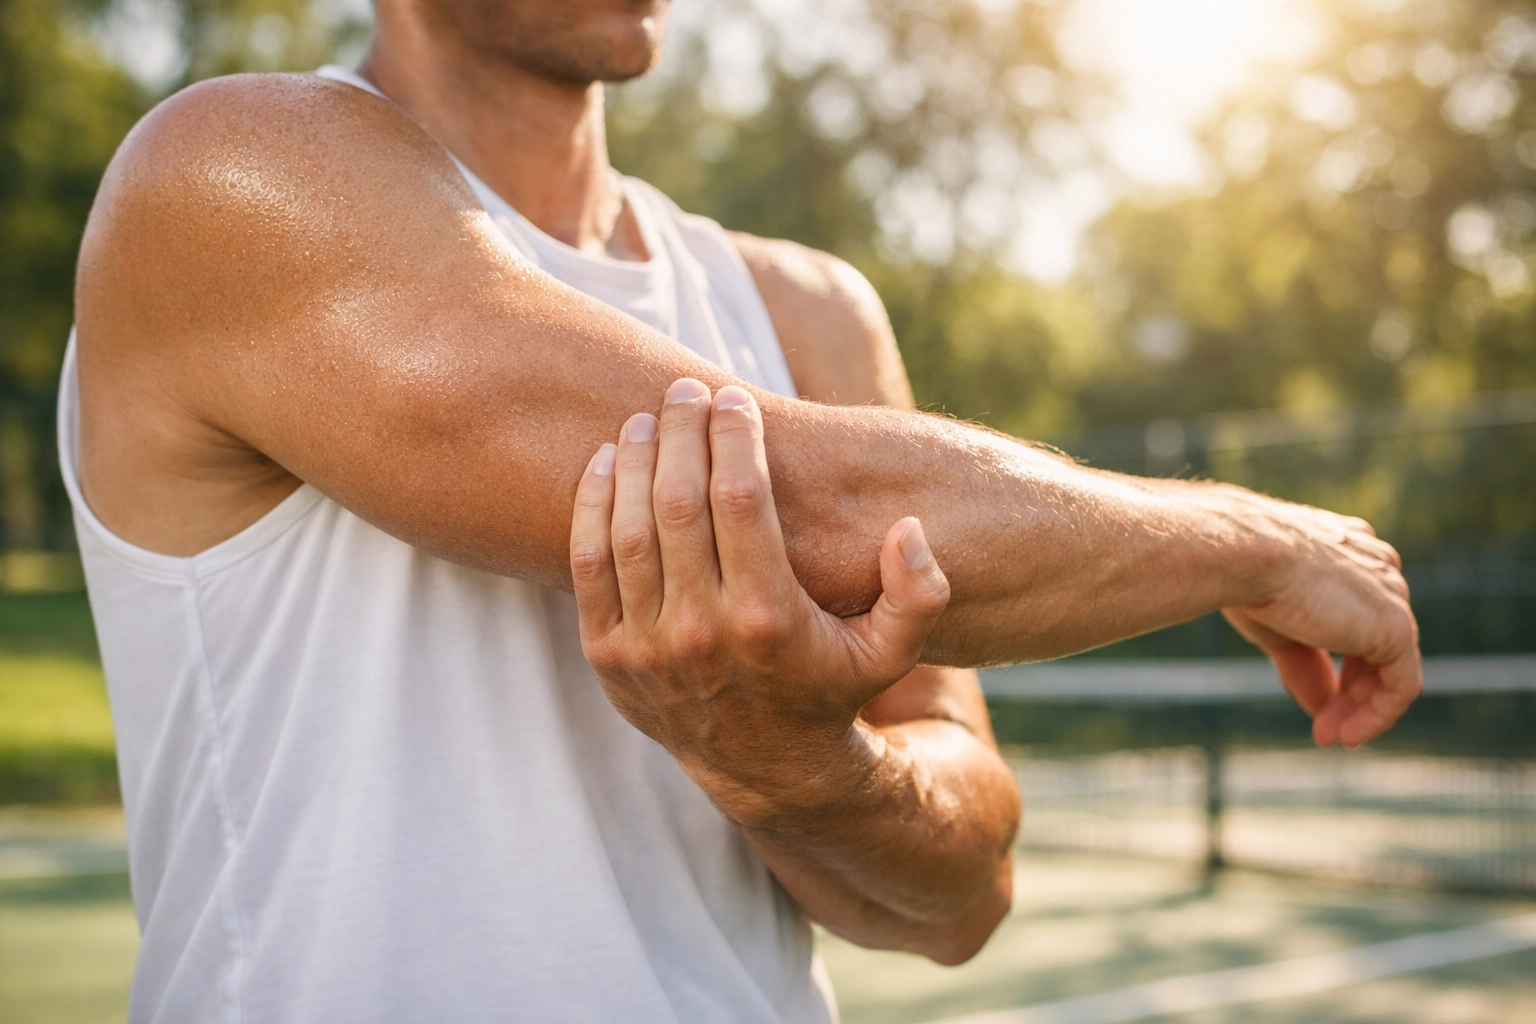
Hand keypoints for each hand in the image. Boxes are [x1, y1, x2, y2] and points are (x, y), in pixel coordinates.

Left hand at [569, 378, 951, 826]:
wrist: (765, 768)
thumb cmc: (830, 688)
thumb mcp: (891, 651)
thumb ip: (917, 593)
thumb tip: (909, 530)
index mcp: (768, 618)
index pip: (740, 500)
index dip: (734, 439)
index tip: (733, 398)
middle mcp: (703, 632)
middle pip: (677, 502)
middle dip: (680, 434)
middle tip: (684, 392)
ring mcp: (647, 647)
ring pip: (628, 528)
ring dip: (633, 461)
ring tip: (645, 420)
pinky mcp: (607, 657)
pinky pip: (588, 565)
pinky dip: (592, 506)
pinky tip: (606, 464)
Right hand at [1214, 487, 1420, 748]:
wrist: (1245, 554)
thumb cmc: (1245, 576)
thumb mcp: (1276, 627)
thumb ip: (1306, 663)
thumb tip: (1322, 706)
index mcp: (1348, 552)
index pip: (1355, 617)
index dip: (1338, 662)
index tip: (1314, 697)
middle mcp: (1378, 568)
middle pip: (1375, 643)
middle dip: (1350, 691)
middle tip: (1322, 730)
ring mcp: (1392, 595)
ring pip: (1390, 665)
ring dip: (1359, 708)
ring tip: (1329, 737)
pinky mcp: (1396, 626)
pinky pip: (1402, 684)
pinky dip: (1377, 714)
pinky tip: (1346, 736)